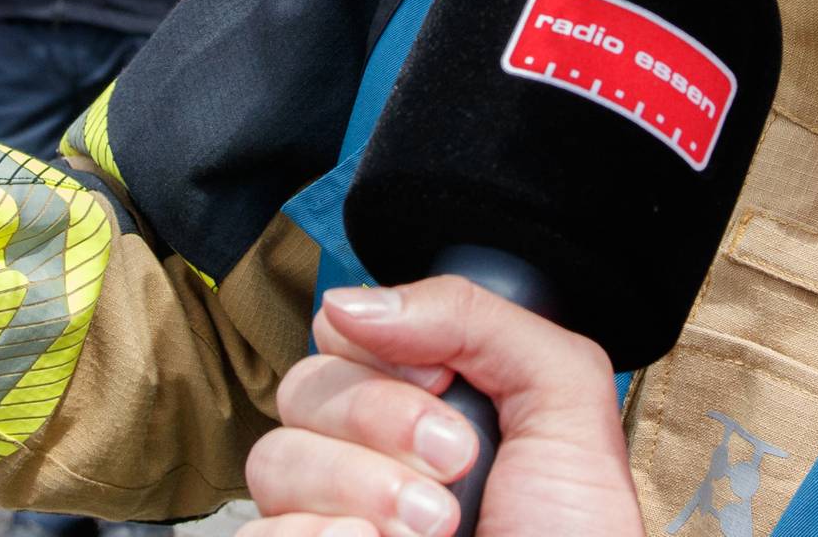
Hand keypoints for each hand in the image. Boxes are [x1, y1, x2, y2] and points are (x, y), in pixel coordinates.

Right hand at [242, 278, 641, 536]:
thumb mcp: (563, 398)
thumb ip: (474, 318)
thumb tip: (347, 303)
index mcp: (430, 406)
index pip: (347, 336)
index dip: (387, 350)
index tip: (447, 384)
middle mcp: (372, 459)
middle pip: (305, 388)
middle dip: (383, 419)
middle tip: (455, 464)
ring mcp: (333, 521)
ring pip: (274, 460)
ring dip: (360, 488)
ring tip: (434, 531)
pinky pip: (255, 535)